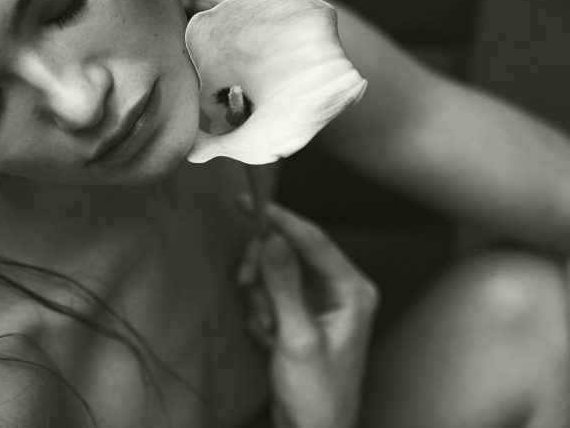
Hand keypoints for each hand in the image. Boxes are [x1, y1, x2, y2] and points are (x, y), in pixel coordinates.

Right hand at [237, 203, 378, 427]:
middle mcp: (340, 289)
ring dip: (261, 298)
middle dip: (263, 270)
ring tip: (266, 329)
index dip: (279, 218)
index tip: (246, 203)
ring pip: (275, 272)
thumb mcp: (297, 336)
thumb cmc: (317, 393)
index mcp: (352, 290)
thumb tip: (270, 237)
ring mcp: (321, 302)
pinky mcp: (303, 315)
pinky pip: (271, 293)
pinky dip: (261, 312)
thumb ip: (284, 284)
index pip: (313, 239)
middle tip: (245, 283)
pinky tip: (267, 338)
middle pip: (289, 252)